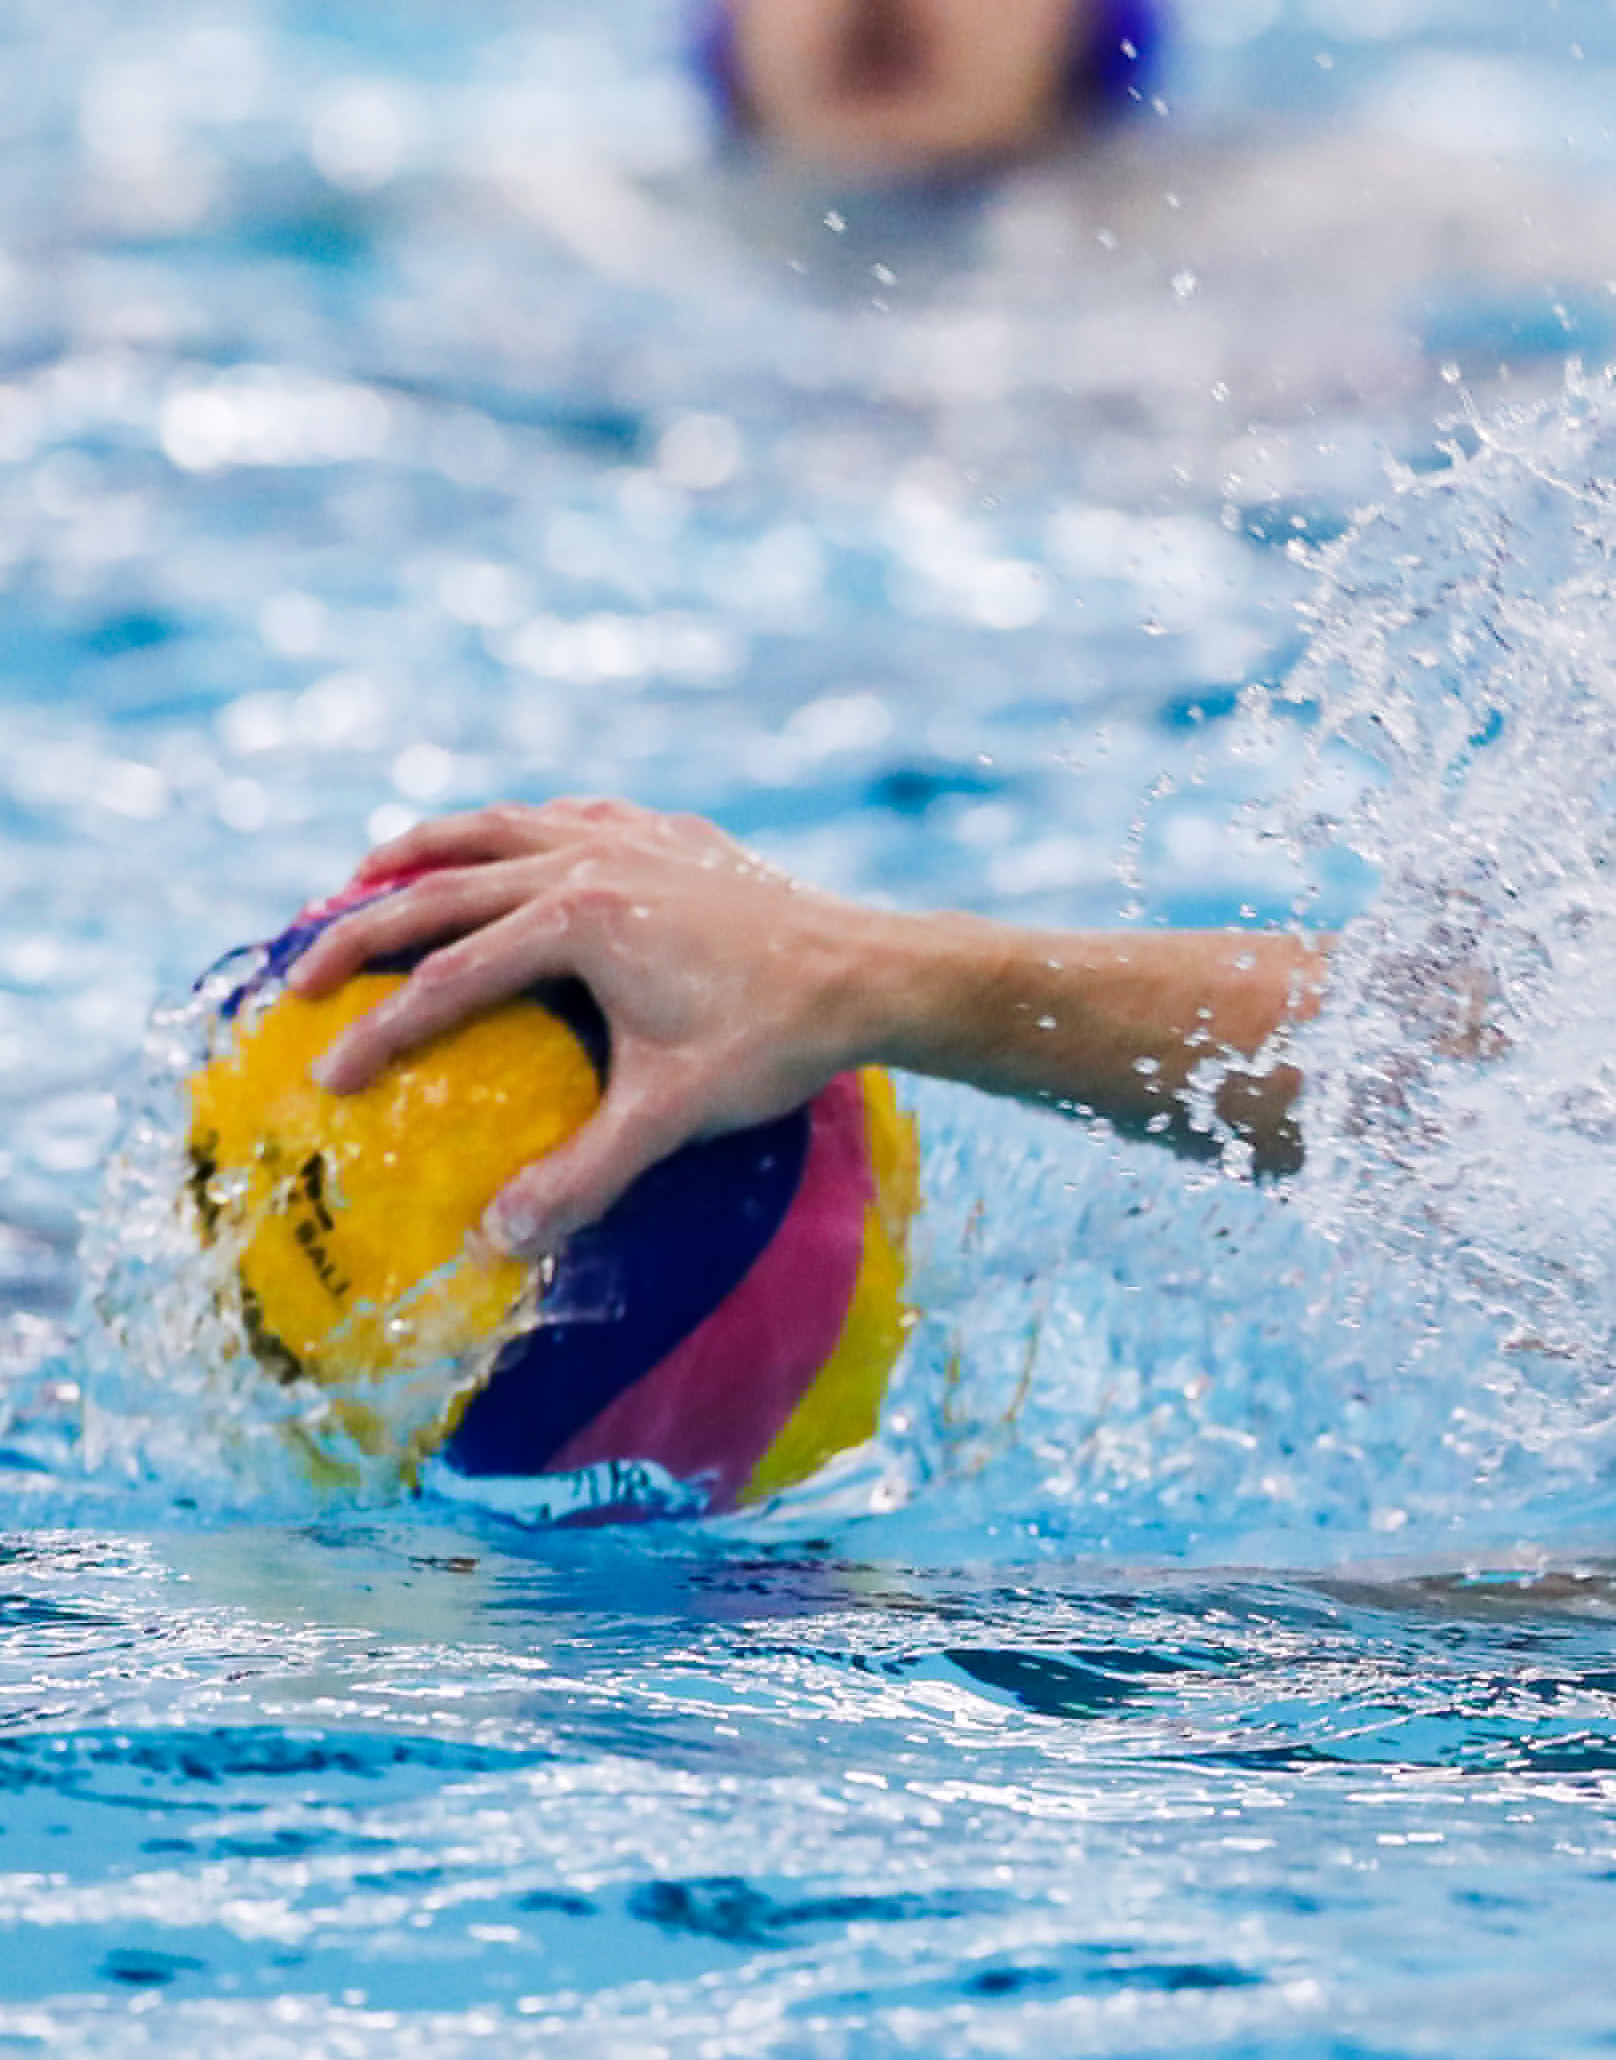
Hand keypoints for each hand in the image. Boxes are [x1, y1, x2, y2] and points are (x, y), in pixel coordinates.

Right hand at [286, 798, 885, 1257]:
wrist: (875, 974)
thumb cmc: (777, 1042)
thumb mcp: (673, 1114)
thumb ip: (582, 1175)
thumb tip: (498, 1243)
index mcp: (575, 920)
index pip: (447, 982)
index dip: (379, 1033)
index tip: (323, 1078)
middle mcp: (588, 859)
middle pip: (441, 887)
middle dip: (360, 930)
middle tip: (297, 977)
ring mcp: (631, 835)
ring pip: (498, 827)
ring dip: (424, 850)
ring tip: (364, 875)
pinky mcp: (673, 834)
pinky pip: (571, 816)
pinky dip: (519, 828)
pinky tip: (508, 845)